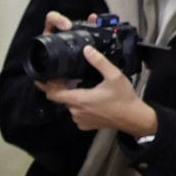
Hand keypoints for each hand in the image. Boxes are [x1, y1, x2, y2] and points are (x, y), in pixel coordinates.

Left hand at [42, 41, 158, 136]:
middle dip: (61, 88)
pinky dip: (79, 106)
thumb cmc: (124, 98)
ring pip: (69, 105)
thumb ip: (99, 62)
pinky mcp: (85, 125)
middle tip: (67, 76)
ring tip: (80, 85)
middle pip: (61, 98)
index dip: (46, 86)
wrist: (134, 118)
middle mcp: (76, 112)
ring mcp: (80, 120)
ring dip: (72, 96)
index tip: (42, 78)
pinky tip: (89, 98)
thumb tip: (87, 49)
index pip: (53, 94)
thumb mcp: (114, 76)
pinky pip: (76, 114)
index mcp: (79, 99)